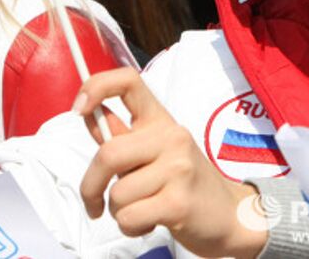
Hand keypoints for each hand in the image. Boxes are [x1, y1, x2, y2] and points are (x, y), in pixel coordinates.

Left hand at [75, 67, 267, 257]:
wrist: (230, 215)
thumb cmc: (185, 182)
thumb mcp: (155, 151)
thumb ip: (122, 136)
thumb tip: (88, 114)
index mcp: (161, 119)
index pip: (128, 81)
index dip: (96, 87)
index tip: (78, 109)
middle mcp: (171, 137)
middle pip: (108, 153)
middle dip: (91, 186)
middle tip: (94, 202)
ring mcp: (178, 168)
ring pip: (117, 193)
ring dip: (117, 211)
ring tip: (141, 209)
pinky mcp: (179, 202)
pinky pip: (129, 217)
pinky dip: (130, 227)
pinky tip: (148, 222)